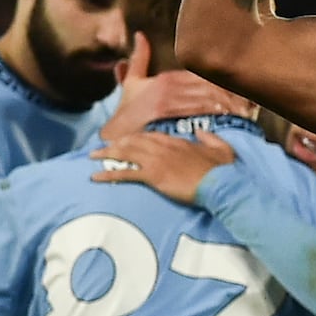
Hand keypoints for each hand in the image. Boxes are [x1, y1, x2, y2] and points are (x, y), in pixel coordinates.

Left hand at [90, 130, 236, 203]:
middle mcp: (164, 147)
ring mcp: (157, 160)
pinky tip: (95, 176)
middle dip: (116, 142)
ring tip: (92, 156)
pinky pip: (125, 173)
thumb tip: (201, 132)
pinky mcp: (153, 175)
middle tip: (103, 146)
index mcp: (178, 141)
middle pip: (134, 141)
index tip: (127, 139)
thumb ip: (210, 138)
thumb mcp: (222, 148)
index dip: (137, 137)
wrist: (221, 183)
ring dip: (107, 153)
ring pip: (126, 152)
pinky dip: (109, 174)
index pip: (152, 135)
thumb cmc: (223, 169)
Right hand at [99, 33, 252, 140]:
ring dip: (229, 105)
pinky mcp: (168, 114)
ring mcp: (169, 99)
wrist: (114, 135)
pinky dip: (217, 114)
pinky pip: (199, 111)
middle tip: (252, 105)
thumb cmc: (127, 111)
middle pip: (210, 87)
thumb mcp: (132, 83)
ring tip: (247, 112)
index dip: (226, 86)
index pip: (205, 78)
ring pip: (208, 98)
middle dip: (233, 96)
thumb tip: (140, 35)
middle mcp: (170, 85)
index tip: (244, 94)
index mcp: (167, 78)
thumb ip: (138, 59)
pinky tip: (231, 119)